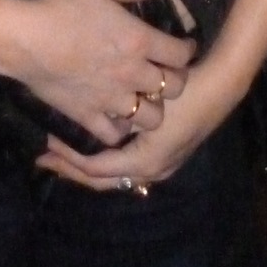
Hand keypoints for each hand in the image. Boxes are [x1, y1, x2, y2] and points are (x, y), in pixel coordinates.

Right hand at [5, 0, 194, 150]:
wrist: (26, 39)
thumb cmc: (62, 7)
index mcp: (139, 41)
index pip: (181, 55)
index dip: (186, 51)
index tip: (182, 48)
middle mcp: (133, 74)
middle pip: (173, 89)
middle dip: (175, 82)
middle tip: (164, 74)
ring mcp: (112, 99)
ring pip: (151, 119)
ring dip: (151, 109)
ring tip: (142, 99)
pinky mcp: (89, 116)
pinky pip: (115, 135)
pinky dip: (119, 129)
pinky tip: (115, 117)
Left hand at [37, 52, 239, 190]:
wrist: (221, 86)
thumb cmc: (183, 92)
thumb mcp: (149, 105)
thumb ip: (118, 119)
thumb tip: (85, 120)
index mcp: (145, 163)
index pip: (95, 169)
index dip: (68, 158)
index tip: (46, 142)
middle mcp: (151, 172)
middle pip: (102, 180)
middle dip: (72, 169)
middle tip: (45, 158)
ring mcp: (161, 166)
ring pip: (114, 175)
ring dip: (88, 165)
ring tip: (65, 152)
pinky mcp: (165, 155)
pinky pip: (126, 166)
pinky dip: (105, 159)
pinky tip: (94, 143)